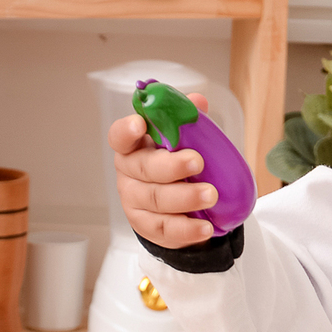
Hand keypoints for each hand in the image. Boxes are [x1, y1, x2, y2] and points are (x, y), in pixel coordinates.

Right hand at [108, 92, 217, 247]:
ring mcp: (134, 201)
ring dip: (185, 198)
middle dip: (171, 166)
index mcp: (133, 146)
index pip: (120, 136)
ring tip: (211, 195)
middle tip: (197, 162)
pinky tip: (205, 227)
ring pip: (155, 200)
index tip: (139, 125)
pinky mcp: (146, 226)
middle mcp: (129, 172)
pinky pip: (164, 229)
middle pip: (143, 168)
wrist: (179, 203)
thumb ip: (188, 120)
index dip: (126, 131)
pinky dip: (186, 229)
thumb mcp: (184, 139)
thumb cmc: (176, 162)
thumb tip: (198, 103)